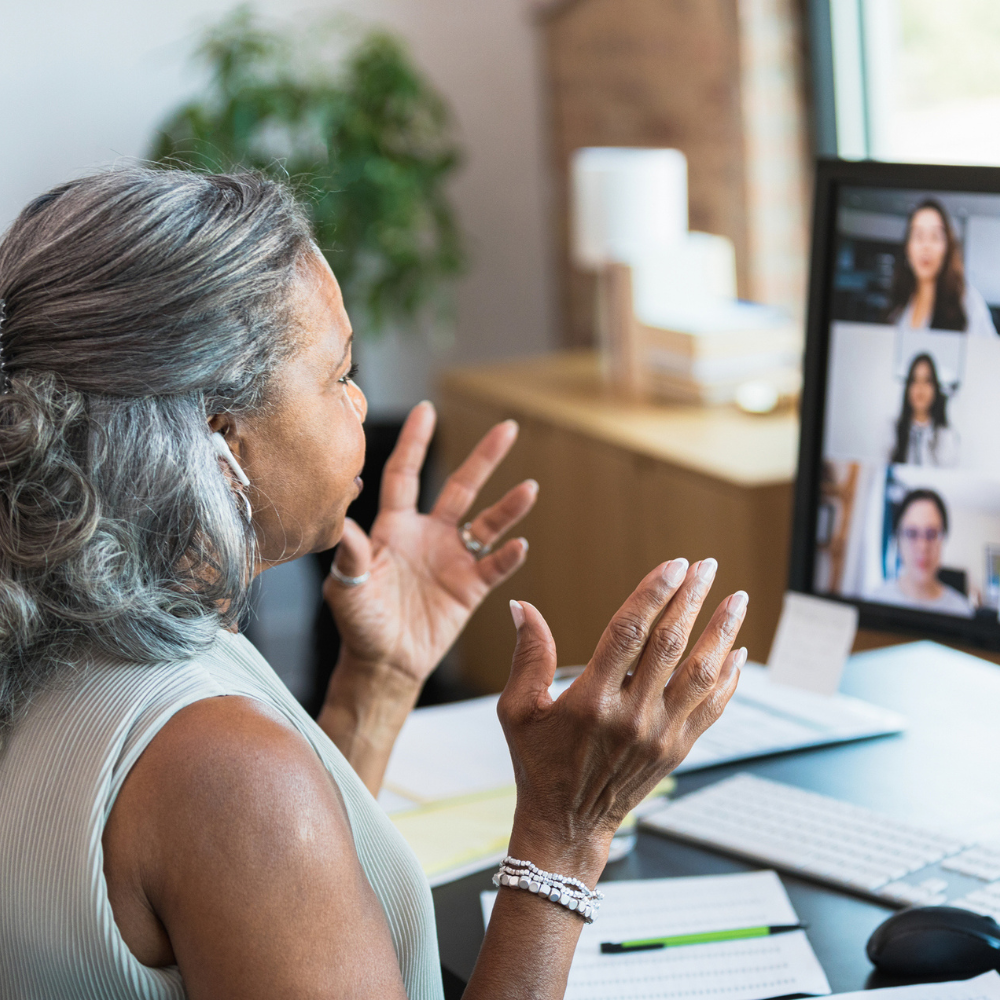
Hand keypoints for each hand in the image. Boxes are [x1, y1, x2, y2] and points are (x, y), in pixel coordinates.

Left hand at [322, 400, 537, 688]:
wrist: (384, 662)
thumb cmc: (358, 622)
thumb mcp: (346, 586)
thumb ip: (351, 553)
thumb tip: (345, 521)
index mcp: (395, 527)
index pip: (405, 474)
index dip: (415, 443)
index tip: (426, 410)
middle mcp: (428, 535)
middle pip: (461, 487)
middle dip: (484, 458)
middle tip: (508, 428)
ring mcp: (453, 559)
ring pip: (487, 523)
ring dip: (509, 506)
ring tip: (530, 488)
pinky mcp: (470, 587)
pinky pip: (494, 566)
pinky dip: (508, 556)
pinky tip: (520, 544)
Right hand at [497, 557, 747, 879]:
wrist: (568, 824)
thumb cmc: (538, 763)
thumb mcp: (518, 710)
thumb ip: (528, 655)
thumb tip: (521, 607)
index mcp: (591, 700)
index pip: (629, 633)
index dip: (653, 594)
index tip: (674, 565)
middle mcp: (631, 717)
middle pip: (670, 645)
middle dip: (691, 600)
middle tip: (707, 567)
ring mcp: (660, 735)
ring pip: (700, 674)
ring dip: (721, 633)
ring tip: (737, 599)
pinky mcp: (677, 750)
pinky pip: (711, 708)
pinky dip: (728, 678)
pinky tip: (737, 651)